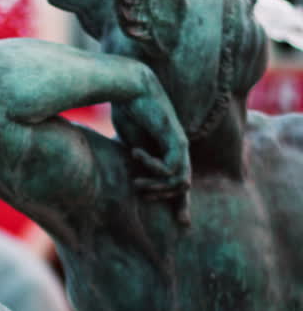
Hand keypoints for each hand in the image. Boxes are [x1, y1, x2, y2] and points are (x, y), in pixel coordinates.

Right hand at [114, 68, 191, 223]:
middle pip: (183, 187)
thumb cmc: (127, 111)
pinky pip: (170, 168)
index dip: (182, 204)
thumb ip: (138, 164)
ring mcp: (181, 145)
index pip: (179, 183)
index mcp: (168, 152)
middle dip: (165, 198)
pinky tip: (136, 154)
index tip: (183, 223)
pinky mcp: (177, 140)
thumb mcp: (131, 144)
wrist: (131, 87)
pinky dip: (152, 167)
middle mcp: (179, 150)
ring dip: (156, 187)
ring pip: (180, 182)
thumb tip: (135, 183)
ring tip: (137, 183)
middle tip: (141, 194)